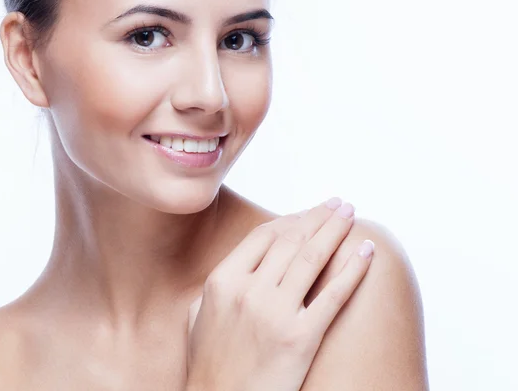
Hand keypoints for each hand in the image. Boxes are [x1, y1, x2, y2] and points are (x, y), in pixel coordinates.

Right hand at [185, 198, 374, 390]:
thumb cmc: (208, 361)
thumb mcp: (198, 313)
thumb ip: (218, 281)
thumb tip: (242, 258)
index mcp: (223, 280)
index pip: (264, 235)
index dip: (291, 219)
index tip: (309, 211)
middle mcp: (249, 291)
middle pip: (292, 240)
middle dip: (319, 217)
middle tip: (338, 204)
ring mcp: (275, 313)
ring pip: (313, 258)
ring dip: (336, 230)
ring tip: (351, 214)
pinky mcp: (301, 338)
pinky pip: (333, 295)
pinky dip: (353, 269)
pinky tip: (366, 251)